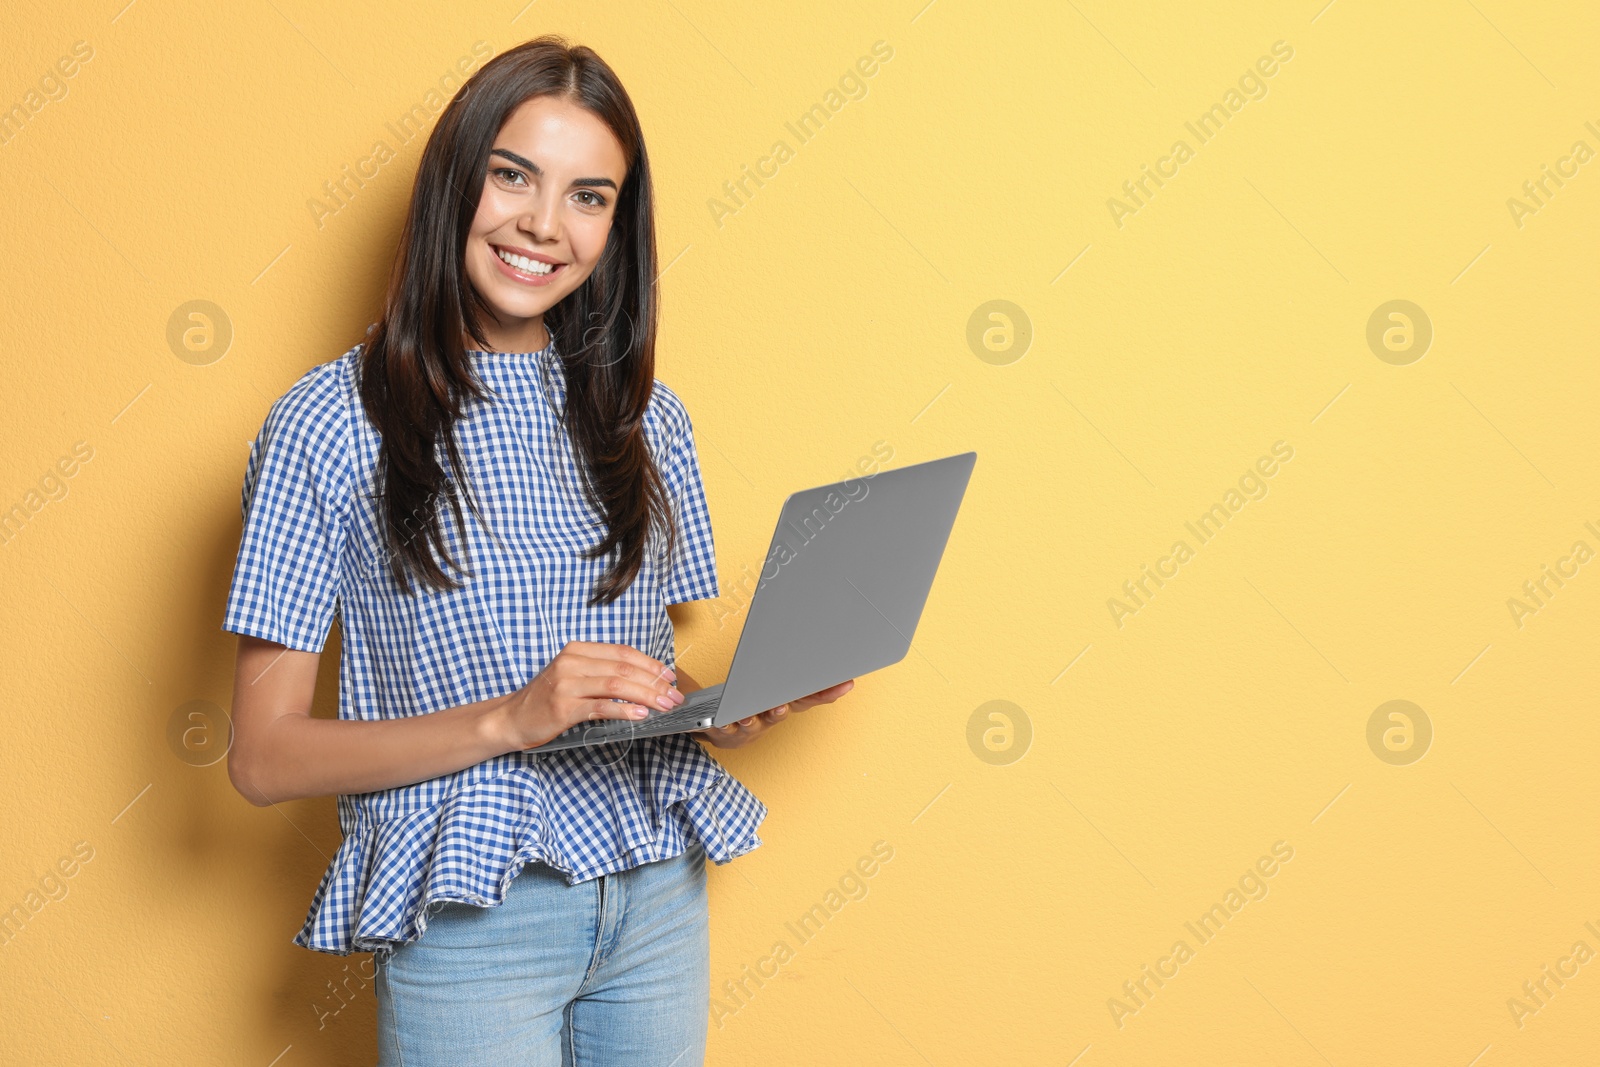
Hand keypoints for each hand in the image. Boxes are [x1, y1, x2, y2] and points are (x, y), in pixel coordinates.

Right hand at [497, 641, 683, 750]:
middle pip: (623, 668)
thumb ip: (603, 674)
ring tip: (664, 706)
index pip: (623, 652)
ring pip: (616, 685)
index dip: (650, 664)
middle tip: (674, 696)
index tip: (669, 676)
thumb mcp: (574, 677)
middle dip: (654, 682)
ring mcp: (566, 683)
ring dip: (646, 696)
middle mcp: (571, 662)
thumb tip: (645, 681)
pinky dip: (624, 710)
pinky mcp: (563, 707)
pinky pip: (601, 707)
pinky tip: (640, 715)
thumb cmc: (547, 699)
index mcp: (577, 650)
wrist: (512, 718)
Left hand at [694, 679, 855, 749]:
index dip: (828, 692)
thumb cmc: (755, 701)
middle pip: (784, 710)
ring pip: (755, 723)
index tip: (845, 683)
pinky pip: (728, 729)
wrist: (726, 725)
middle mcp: (772, 716)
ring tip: (748, 715)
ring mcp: (752, 725)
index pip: (810, 697)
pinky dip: (726, 725)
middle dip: (786, 706)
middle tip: (783, 704)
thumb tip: (813, 643)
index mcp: (787, 702)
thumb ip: (793, 670)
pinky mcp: (729, 731)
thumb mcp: (777, 685)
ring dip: (753, 719)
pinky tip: (724, 721)